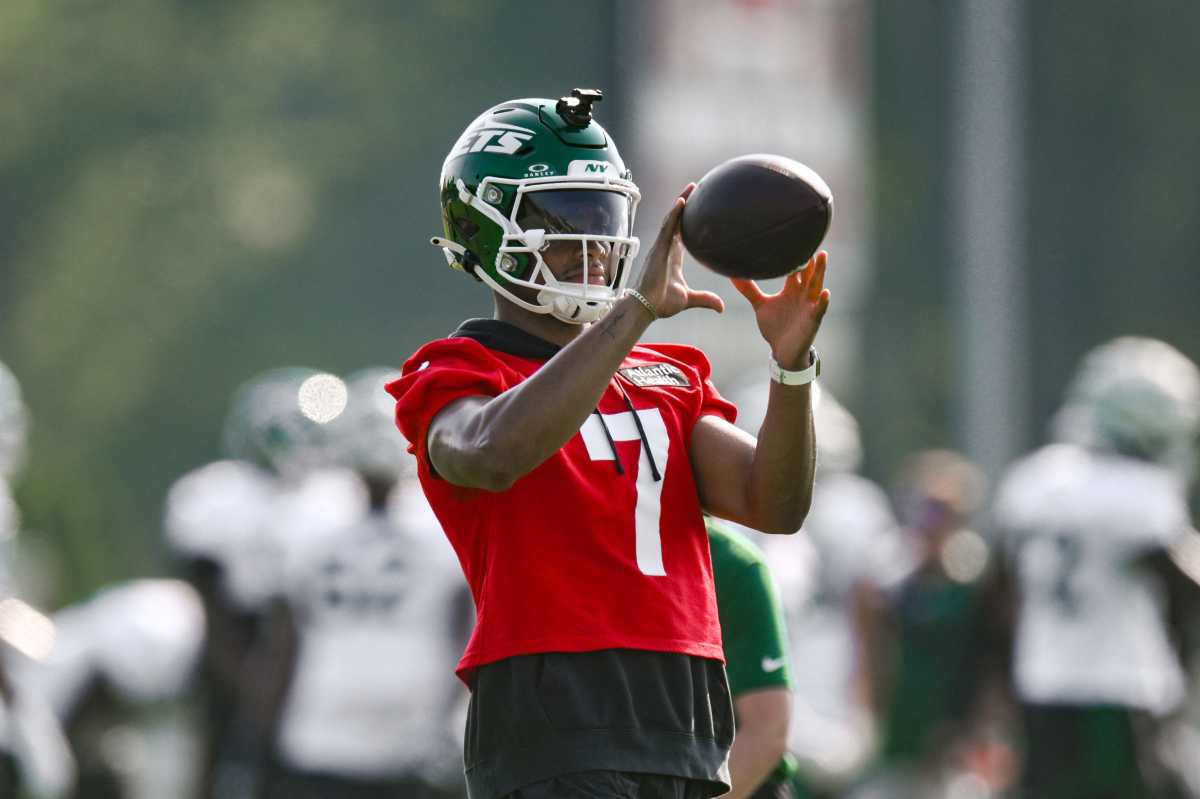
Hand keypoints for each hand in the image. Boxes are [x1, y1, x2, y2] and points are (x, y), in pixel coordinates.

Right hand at [634, 184, 724, 318]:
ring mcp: (661, 247)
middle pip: (677, 221)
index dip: (689, 219)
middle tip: (697, 188)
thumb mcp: (689, 299)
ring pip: (671, 220)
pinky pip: (667, 228)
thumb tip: (722, 307)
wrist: (645, 308)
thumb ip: (705, 299)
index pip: (682, 233)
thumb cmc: (661, 303)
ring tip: (692, 188)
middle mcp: (666, 248)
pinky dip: (674, 215)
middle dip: (685, 204)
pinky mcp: (658, 249)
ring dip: (681, 203)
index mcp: (672, 257)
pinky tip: (681, 202)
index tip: (698, 207)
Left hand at [732, 251, 830, 369]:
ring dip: (820, 272)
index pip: (795, 267)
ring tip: (822, 257)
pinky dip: (823, 302)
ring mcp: (809, 306)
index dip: (794, 255)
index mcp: (791, 288)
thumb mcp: (760, 305)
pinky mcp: (813, 320)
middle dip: (810, 258)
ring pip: (816, 286)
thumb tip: (733, 274)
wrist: (781, 350)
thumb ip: (749, 289)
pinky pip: (820, 309)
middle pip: (808, 272)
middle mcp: (803, 294)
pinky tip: (826, 293)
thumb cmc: (775, 326)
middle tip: (811, 240)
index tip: (792, 236)